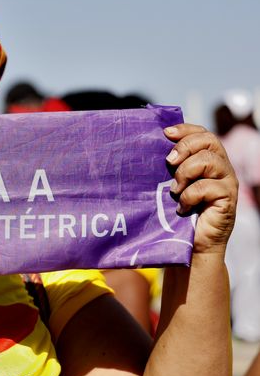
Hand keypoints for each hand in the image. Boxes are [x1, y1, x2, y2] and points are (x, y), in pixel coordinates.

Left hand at [165, 124, 237, 254]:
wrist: (191, 245)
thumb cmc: (177, 213)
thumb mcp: (170, 185)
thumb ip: (168, 168)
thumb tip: (147, 147)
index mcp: (207, 160)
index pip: (202, 134)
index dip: (186, 130)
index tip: (165, 133)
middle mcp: (221, 167)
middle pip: (209, 140)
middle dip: (185, 147)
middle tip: (168, 162)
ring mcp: (227, 182)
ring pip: (209, 160)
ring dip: (185, 173)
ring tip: (174, 190)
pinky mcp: (228, 198)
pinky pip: (207, 186)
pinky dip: (189, 196)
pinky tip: (182, 207)